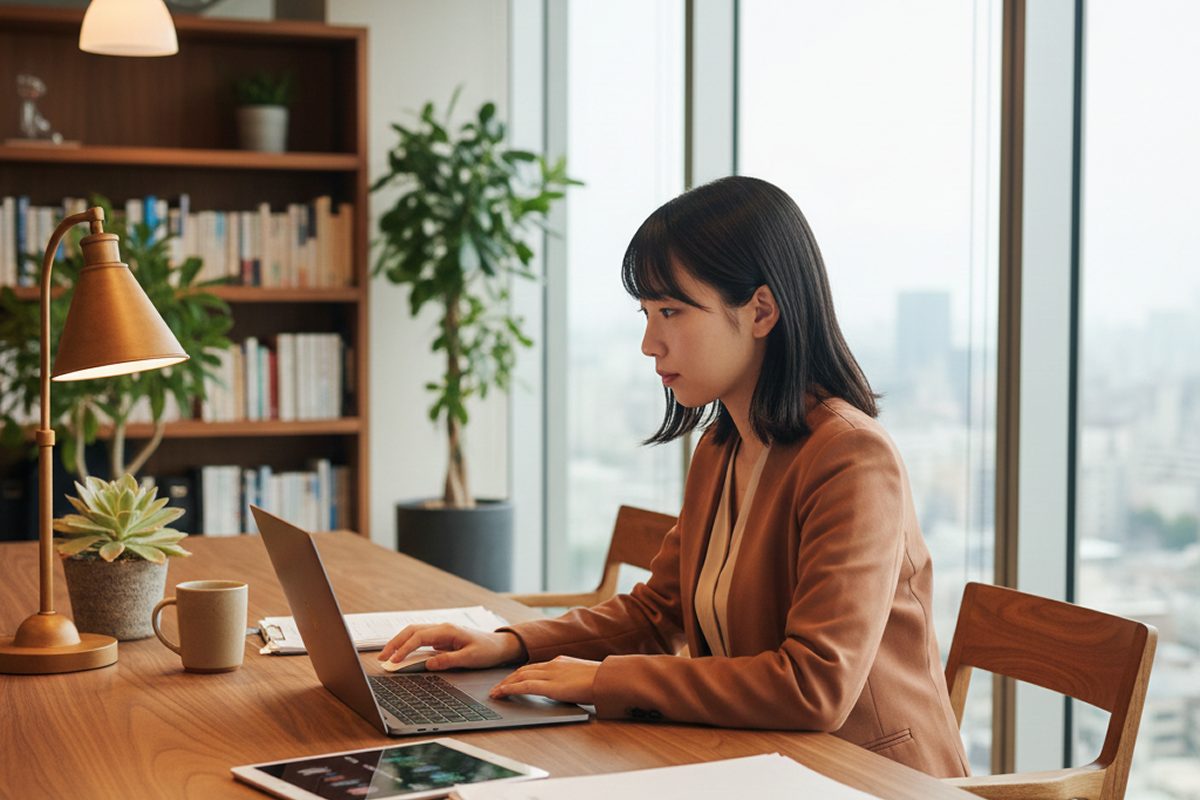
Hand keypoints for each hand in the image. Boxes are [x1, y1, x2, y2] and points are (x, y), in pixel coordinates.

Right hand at [377, 624, 525, 670]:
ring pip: (414, 633)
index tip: (394, 661)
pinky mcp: (441, 638)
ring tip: (387, 655)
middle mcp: (442, 628)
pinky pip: (420, 639)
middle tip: (382, 657)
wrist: (499, 645)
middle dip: (395, 643)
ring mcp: (441, 632)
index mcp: (447, 630)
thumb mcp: (470, 658)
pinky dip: (408, 644)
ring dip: (399, 642)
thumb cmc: (487, 650)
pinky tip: (401, 653)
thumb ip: (449, 660)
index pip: (419, 637)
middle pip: (412, 631)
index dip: (404, 649)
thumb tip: (428, 664)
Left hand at [489, 655, 599, 704]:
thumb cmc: (602, 680)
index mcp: (561, 661)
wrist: (609, 679)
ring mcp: (550, 674)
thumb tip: (571, 687)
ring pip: (520, 676)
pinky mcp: (550, 686)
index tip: (511, 679)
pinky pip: (524, 686)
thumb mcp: (584, 676)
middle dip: (508, 678)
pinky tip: (501, 694)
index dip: (520, 673)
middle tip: (497, 687)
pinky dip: (510, 689)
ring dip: (504, 684)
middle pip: (524, 670)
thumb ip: (573, 679)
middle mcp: (553, 664)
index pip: (535, 667)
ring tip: (495, 692)